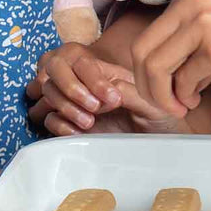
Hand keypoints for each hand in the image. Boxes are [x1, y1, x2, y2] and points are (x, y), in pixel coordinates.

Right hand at [27, 44, 188, 135]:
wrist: (159, 149)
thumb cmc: (161, 121)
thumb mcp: (152, 104)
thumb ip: (130, 92)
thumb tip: (105, 94)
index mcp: (107, 72)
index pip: (83, 61)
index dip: (91, 78)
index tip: (111, 100)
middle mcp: (87, 84)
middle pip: (57, 69)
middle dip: (71, 88)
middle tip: (94, 109)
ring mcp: (77, 104)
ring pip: (50, 91)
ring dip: (65, 105)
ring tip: (89, 122)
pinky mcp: (71, 125)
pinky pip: (49, 118)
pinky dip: (59, 124)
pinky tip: (79, 133)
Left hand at [130, 0, 210, 116]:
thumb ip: (201, 31)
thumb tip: (182, 72)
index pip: (151, 32)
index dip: (149, 65)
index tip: (164, 84)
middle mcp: (189, 1)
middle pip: (141, 50)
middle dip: (146, 84)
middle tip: (163, 102)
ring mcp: (201, 24)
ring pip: (155, 67)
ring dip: (161, 95)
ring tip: (179, 106)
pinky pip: (183, 81)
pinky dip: (184, 97)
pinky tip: (195, 101)